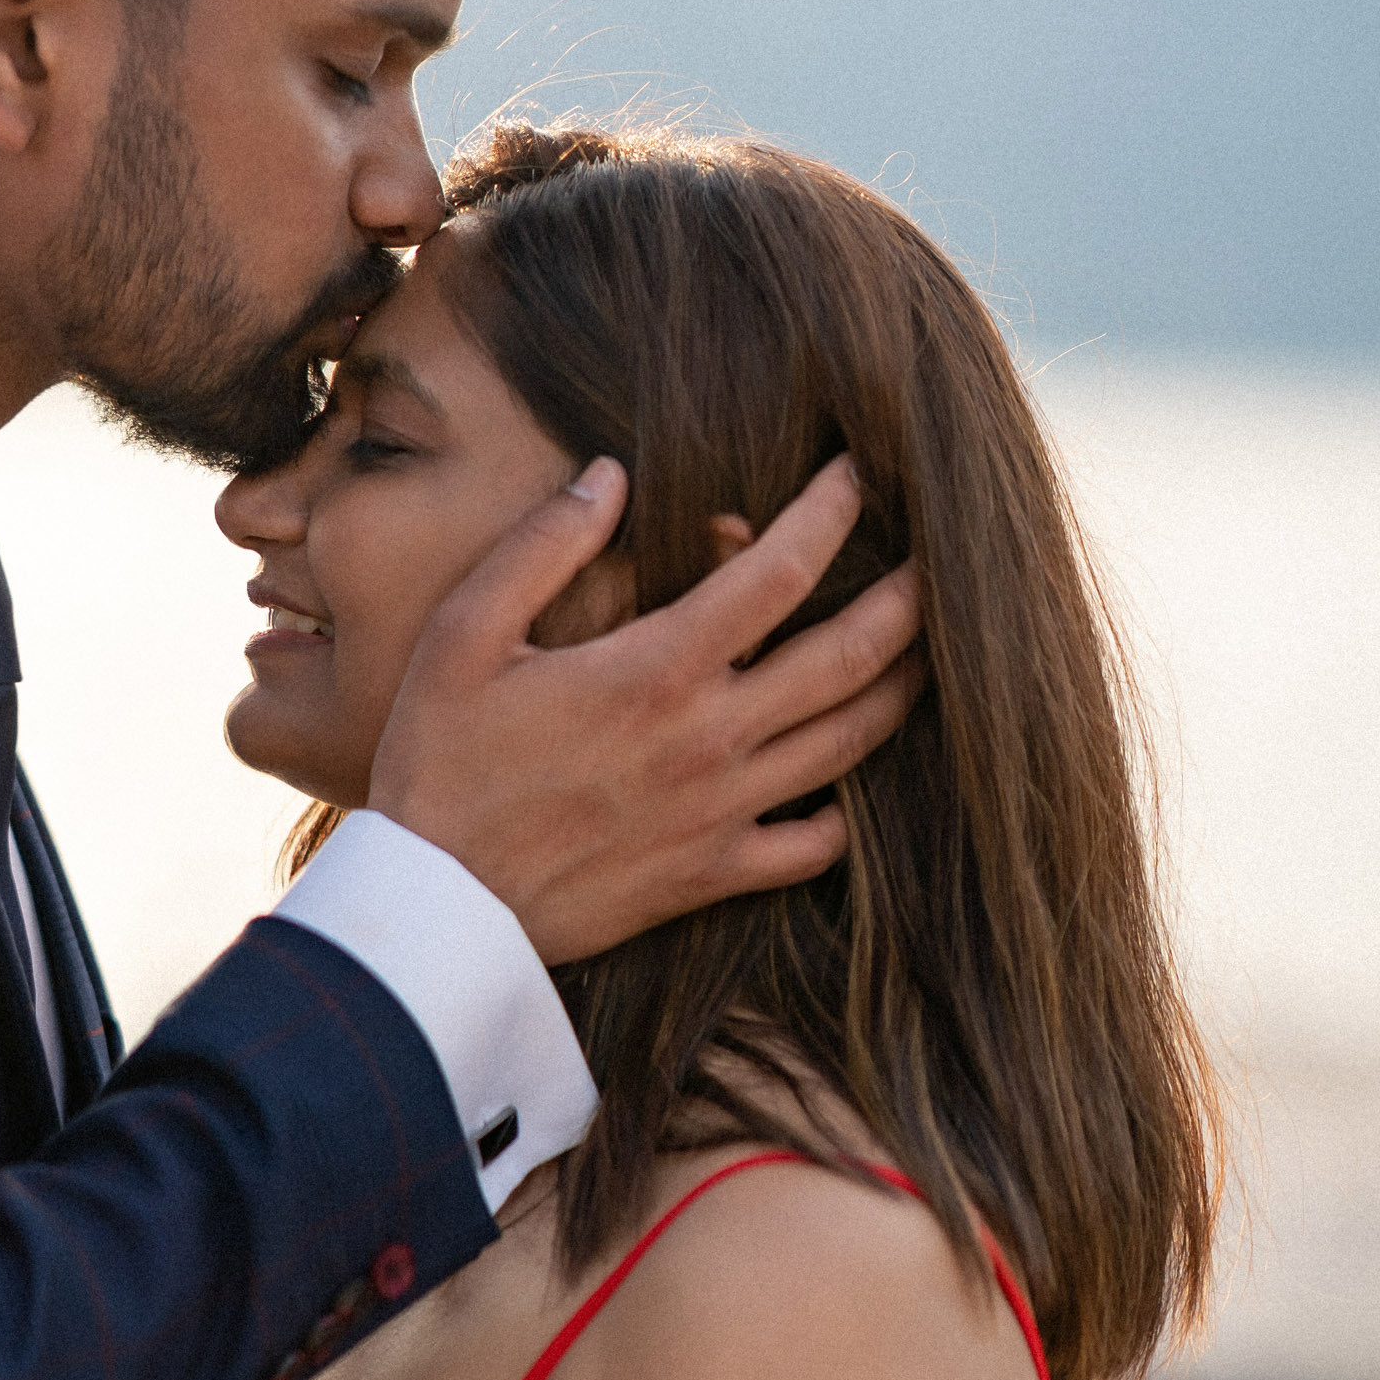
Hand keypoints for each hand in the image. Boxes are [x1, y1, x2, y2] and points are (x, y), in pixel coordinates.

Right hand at [367, 455, 922, 964]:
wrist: (435, 907)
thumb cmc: (437, 763)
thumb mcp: (463, 635)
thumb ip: (542, 547)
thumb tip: (610, 477)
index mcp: (656, 668)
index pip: (781, 570)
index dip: (833, 511)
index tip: (860, 472)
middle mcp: (710, 738)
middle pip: (852, 656)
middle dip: (910, 597)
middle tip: (945, 556)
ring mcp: (722, 812)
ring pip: (851, 743)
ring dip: (904, 689)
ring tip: (931, 650)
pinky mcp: (711, 876)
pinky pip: (813, 846)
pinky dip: (846, 811)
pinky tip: (846, 782)